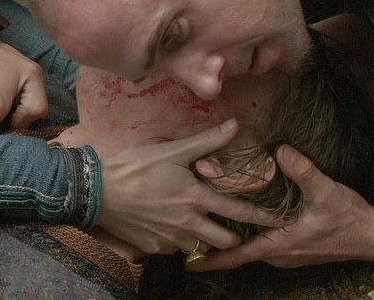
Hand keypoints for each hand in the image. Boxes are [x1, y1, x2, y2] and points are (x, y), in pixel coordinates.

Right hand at [96, 118, 282, 254]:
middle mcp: (188, 223)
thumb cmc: (135, 167)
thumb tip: (235, 125)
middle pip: (225, 241)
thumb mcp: (172, 150)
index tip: (277, 221)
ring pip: (198, 246)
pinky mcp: (154, 249)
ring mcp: (170, 239)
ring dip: (201, 238)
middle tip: (231, 227)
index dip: (260, 217)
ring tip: (192, 221)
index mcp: (196, 198)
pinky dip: (175, 240)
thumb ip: (207, 142)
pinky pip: (173, 249)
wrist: (96, 192)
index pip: (238, 211)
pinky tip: (165, 223)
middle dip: (232, 236)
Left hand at [188, 145, 373, 270]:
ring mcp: (288, 254)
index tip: (189, 260)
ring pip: (254, 247)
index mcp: (279, 245)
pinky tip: (248, 218)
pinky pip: (267, 244)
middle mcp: (279, 254)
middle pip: (241, 250)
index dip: (213, 259)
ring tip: (215, 219)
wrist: (373, 236)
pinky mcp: (296, 248)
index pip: (238, 256)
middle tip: (196, 227)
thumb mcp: (325, 191)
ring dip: (236, 237)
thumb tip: (282, 150)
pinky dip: (253, 234)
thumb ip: (303, 171)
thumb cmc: (349, 218)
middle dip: (219, 241)